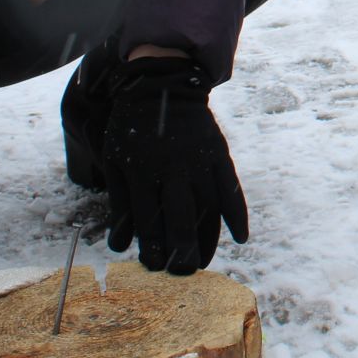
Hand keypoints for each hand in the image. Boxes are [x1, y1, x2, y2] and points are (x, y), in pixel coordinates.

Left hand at [103, 56, 248, 273]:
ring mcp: (198, 160)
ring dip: (208, 239)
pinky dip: (237, 212)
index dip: (152, 247)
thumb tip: (120, 245)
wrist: (162, 83)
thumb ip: (119, 202)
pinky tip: (241, 237)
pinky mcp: (217, 153)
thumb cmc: (132, 126)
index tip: (154, 268)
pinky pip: (231, 187)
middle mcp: (171, 168)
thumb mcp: (116, 160)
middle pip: (179, 218)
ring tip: (204, 263)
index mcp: (141, 170)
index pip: (147, 220)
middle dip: (181, 251)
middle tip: (183, 274)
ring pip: (207, 208)